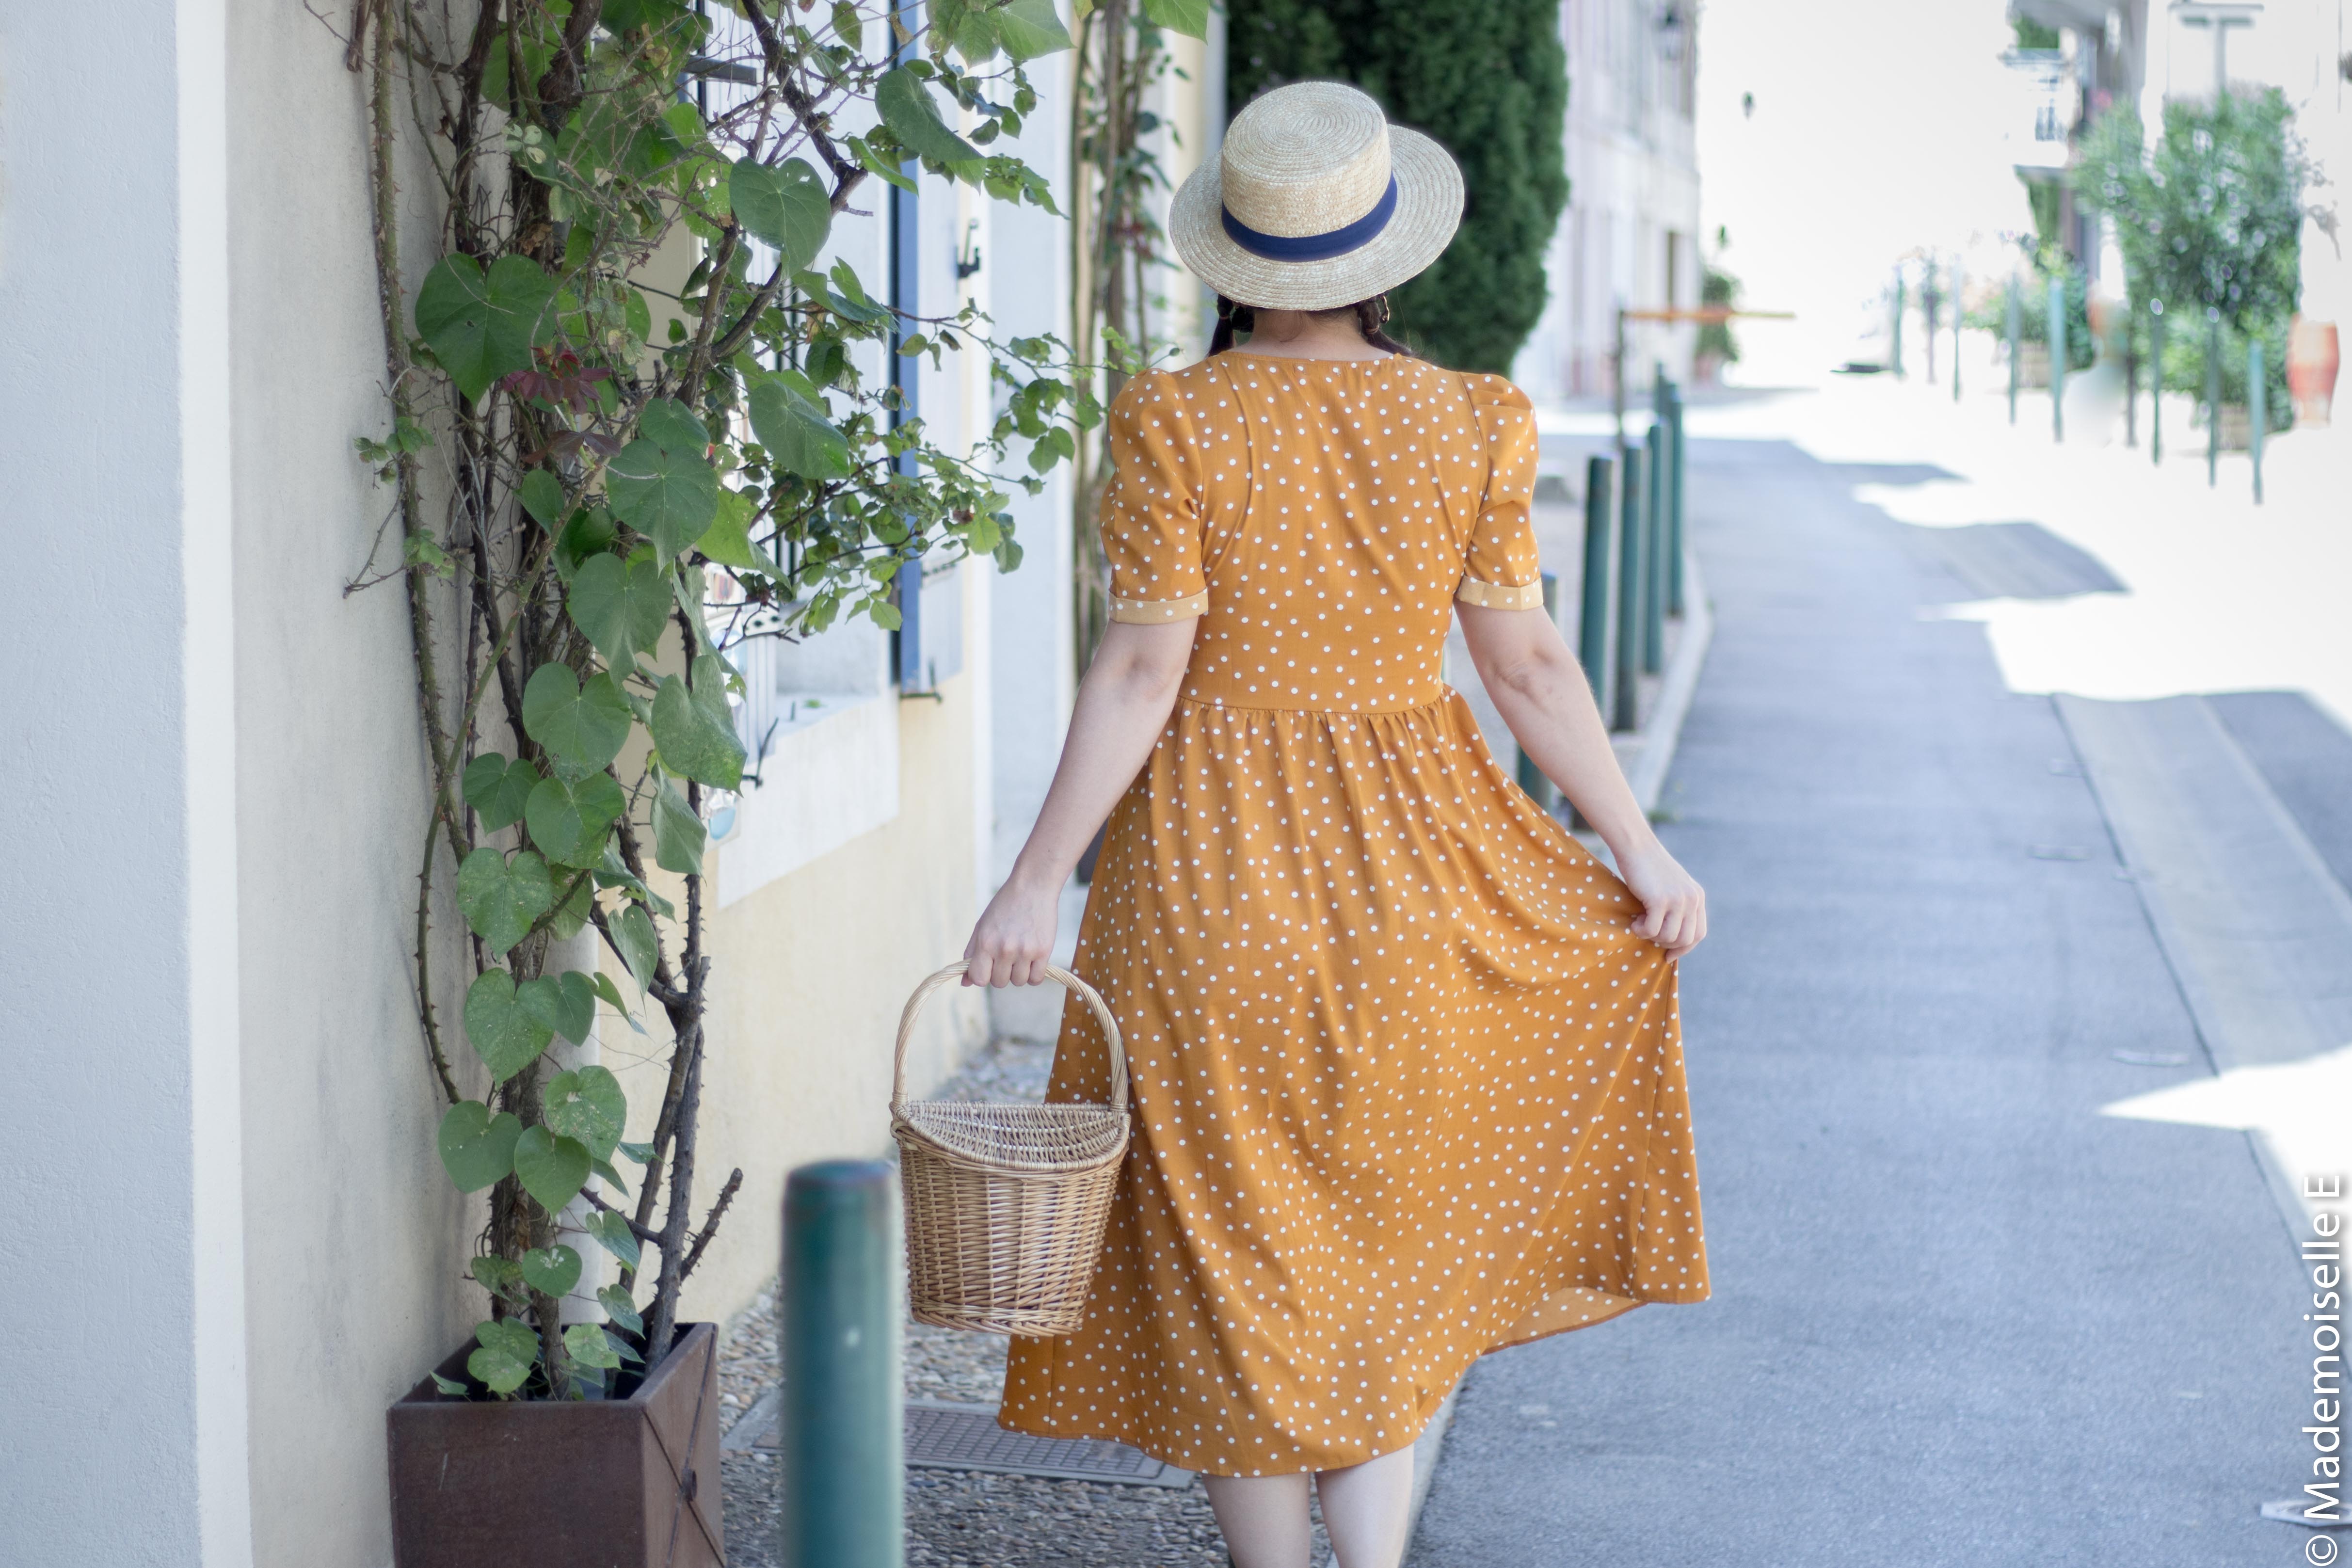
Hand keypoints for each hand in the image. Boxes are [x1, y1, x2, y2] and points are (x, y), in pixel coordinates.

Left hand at [963, 875, 1059, 986]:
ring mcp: (1025, 951)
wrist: (1032, 887)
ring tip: (1020, 955)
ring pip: (1018, 982)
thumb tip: (965, 983)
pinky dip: (1033, 974)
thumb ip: (971, 954)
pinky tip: (1032, 960)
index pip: (979, 979)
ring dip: (1018, 973)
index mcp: (985, 942)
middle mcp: (1004, 949)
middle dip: (1001, 973)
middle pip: (999, 983)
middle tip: (1007, 956)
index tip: (988, 967)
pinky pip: (1036, 979)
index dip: (982, 976)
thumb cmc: (1004, 907)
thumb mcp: (982, 926)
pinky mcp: (1044, 951)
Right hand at [1615, 842, 1706, 959]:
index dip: (1684, 948)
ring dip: (1651, 936)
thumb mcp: (1672, 887)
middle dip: (1666, 944)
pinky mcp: (1660, 900)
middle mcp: (1692, 899)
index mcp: (1698, 897)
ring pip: (1668, 937)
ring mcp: (1678, 900)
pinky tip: (1634, 920)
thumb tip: (1673, 937)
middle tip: (1650, 935)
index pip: (1699, 933)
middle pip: (1685, 939)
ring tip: (1640, 922)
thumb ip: (1679, 907)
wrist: (1637, 847)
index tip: (1668, 955)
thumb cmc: (1648, 868)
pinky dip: (1640, 930)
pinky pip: (1651, 930)